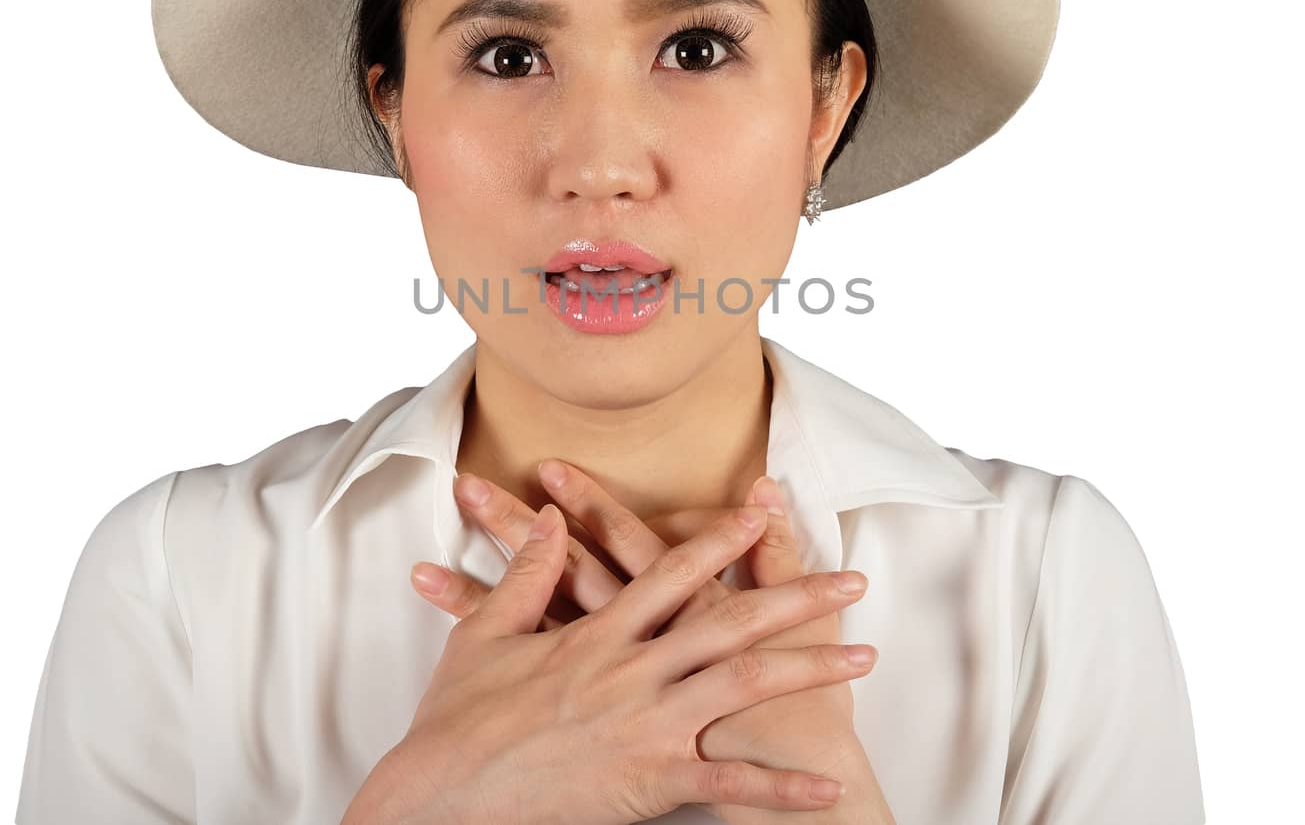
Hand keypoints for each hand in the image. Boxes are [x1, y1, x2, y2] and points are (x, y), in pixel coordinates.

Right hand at [341, 501, 874, 824]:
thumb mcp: (484, 634)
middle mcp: (632, 671)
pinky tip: (825, 789)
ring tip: (864, 658)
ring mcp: (646, 726)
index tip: (762, 509)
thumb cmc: (457, 719)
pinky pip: (729, 785)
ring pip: (743, 687)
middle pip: (731, 622)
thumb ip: (526, 574)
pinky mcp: (649, 781)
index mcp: (596, 634)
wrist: (441, 797)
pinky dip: (781, 789)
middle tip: (853, 581)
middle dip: (798, 598)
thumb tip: (550, 522)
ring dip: (809, 670)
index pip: (670, 572)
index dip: (719, 538)